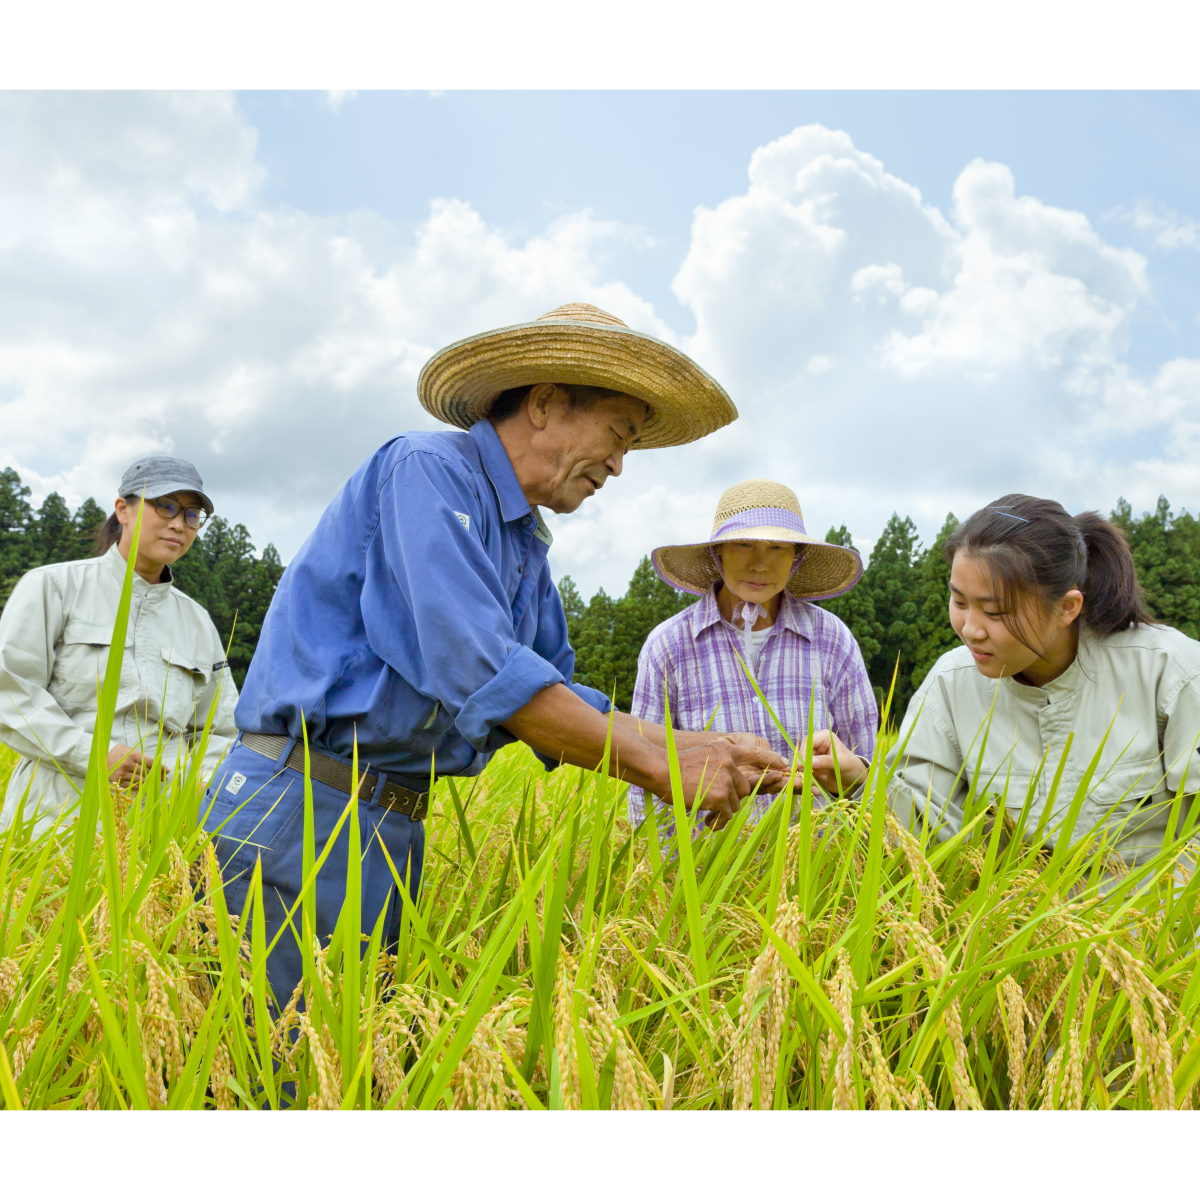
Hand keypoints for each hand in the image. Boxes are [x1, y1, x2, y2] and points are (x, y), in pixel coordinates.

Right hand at [106, 744, 166, 788]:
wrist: (102, 757)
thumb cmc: (121, 753)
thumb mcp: (132, 750)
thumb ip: (143, 758)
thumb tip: (158, 766)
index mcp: (133, 755)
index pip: (151, 763)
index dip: (161, 768)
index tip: (168, 771)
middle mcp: (127, 765)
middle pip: (147, 773)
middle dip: (157, 776)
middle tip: (164, 778)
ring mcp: (122, 774)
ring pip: (140, 780)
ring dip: (149, 782)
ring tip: (155, 782)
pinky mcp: (117, 781)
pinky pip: (132, 786)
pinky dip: (139, 786)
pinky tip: (144, 786)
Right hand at [662, 736, 790, 829]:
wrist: (661, 770)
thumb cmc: (676, 766)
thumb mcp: (703, 754)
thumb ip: (720, 761)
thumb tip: (733, 778)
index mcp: (725, 749)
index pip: (755, 753)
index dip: (771, 760)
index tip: (784, 765)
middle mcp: (729, 762)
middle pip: (744, 788)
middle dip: (733, 797)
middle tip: (714, 802)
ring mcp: (726, 779)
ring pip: (736, 803)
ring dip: (724, 810)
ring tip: (707, 813)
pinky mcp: (720, 796)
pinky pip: (727, 815)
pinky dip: (719, 822)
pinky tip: (708, 823)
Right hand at [805, 730, 868, 796]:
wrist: (855, 782)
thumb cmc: (852, 767)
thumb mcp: (842, 763)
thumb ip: (825, 761)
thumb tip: (807, 762)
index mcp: (823, 737)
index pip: (808, 742)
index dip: (804, 753)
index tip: (803, 766)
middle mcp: (815, 746)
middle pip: (801, 754)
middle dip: (802, 767)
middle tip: (805, 779)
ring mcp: (812, 758)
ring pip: (800, 766)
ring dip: (803, 777)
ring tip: (813, 787)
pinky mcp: (810, 770)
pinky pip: (803, 775)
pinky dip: (807, 783)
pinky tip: (815, 790)